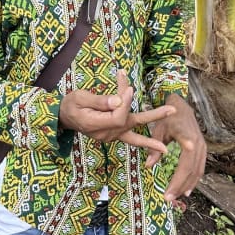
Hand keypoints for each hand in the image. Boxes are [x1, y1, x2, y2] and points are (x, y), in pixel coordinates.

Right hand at [58, 70, 174, 155]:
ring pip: (134, 135)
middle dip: (153, 117)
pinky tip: (157, 145)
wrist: (63, 118)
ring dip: (150, 139)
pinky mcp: (113, 135)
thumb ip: (99, 100)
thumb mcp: (80, 98)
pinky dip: (142, 138)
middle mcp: (106, 133)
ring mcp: (110, 136)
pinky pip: (130, 136)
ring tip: (167, 148)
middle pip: (133, 125)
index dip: (125, 100)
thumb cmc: (70, 105)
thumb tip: (119, 101)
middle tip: (172, 110)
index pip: (119, 115)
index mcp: (96, 125)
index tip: (128, 87)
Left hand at [145, 93, 206, 201]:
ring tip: (177, 197)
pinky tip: (187, 189)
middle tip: (169, 199)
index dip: (177, 182)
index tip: (167, 194)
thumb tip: (148, 166)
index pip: (184, 166)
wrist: (182, 105)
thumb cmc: (168, 116)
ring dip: (188, 185)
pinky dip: (194, 179)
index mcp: (188, 139)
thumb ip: (154, 147)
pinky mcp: (203, 149)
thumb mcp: (158, 129)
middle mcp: (198, 144)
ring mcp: (202, 147)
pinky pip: (200, 167)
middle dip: (180, 187)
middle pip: (192, 171)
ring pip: (198, 171)